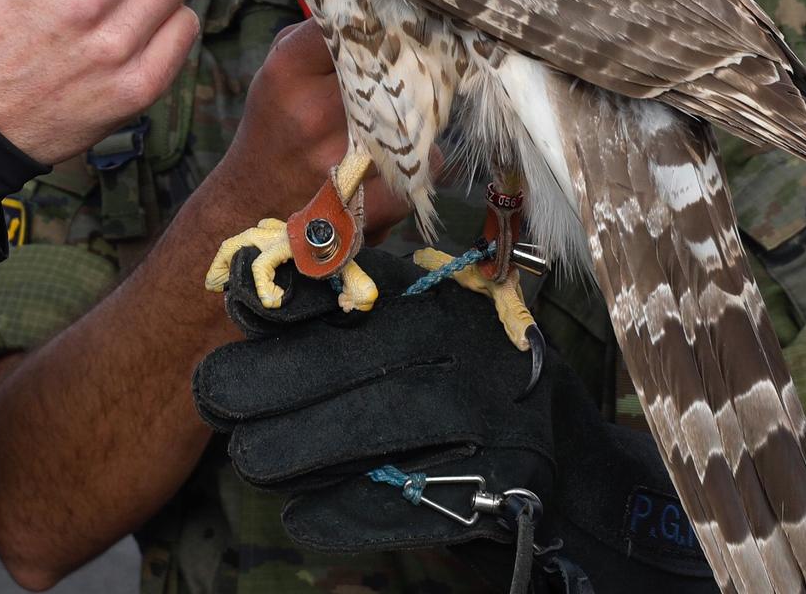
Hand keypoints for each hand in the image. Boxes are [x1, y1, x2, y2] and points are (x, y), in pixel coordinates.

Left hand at [193, 248, 713, 589]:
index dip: (287, 301)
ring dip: (299, 444)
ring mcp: (498, 408)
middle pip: (353, 355)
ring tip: (251, 461)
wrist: (593, 494)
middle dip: (271, 380)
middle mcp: (473, 343)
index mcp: (446, 299)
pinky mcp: (513, 477)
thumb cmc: (479, 416)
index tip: (233, 311)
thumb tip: (247, 309)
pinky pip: (414, 493)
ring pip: (375, 420)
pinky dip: (352, 510)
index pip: (355, 286)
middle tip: (212, 399)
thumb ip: (353, 332)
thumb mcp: (424, 355)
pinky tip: (306, 518)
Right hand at [214, 23, 406, 238]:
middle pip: (396, 70)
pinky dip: (420, 163)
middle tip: (414, 69)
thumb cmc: (275, 130)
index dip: (378, 23)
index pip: (351, 24)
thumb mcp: (279, 73)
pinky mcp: (371, 203)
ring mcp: (344, 161)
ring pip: (421, 120)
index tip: (391, 24)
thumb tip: (374, 6)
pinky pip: (426, 165)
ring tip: (397, 122)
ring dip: (419, 119)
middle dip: (409, 69)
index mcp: (288, 74)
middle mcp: (315, 113)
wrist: (253, 208)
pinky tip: (395, 164)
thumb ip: (318, 38)